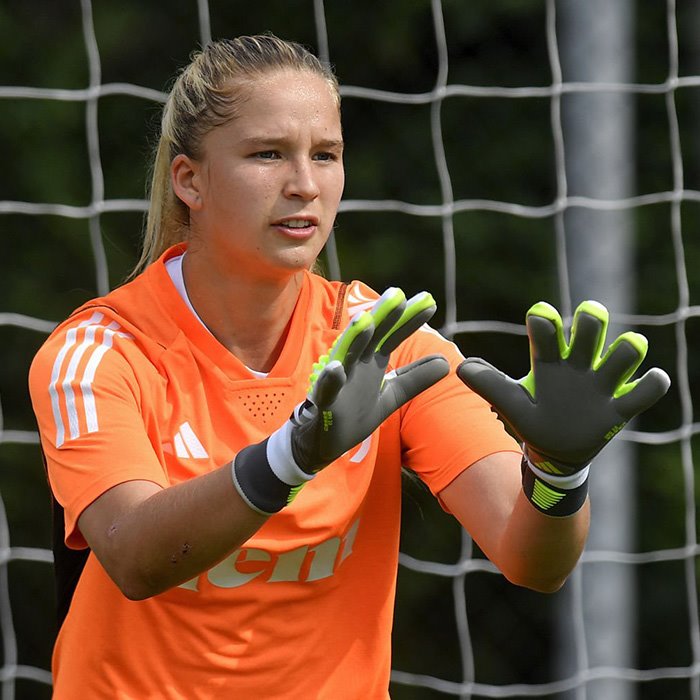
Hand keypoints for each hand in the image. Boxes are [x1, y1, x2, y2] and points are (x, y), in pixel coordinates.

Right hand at [232, 288, 449, 514]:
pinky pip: (325, 390)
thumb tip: (446, 362)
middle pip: (370, 337)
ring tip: (366, 321)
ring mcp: (337, 381)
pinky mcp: (322, 402)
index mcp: (371, 362)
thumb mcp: (391, 396)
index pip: (392, 336)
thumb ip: (415, 379)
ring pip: (345, 356)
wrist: (320, 442)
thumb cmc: (353, 413)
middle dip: (382, 316)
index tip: (430, 302)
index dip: (409, 321)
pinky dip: (330, 379)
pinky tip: (336, 369)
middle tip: (397, 295)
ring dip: (354, 339)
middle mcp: (354, 365)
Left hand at [457, 301, 669, 514]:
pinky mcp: (619, 408)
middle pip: (591, 326)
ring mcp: (601, 385)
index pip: (548, 327)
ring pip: (624, 353)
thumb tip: (461, 368)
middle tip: (587, 322)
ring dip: (626, 349)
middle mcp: (578, 365)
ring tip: (622, 354)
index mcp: (549, 360)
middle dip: (591, 319)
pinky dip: (652, 384)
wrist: (554, 453)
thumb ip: (489, 383)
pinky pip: (646, 392)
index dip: (545, 318)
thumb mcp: (510, 402)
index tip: (540, 317)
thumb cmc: (532, 419)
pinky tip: (649, 381)